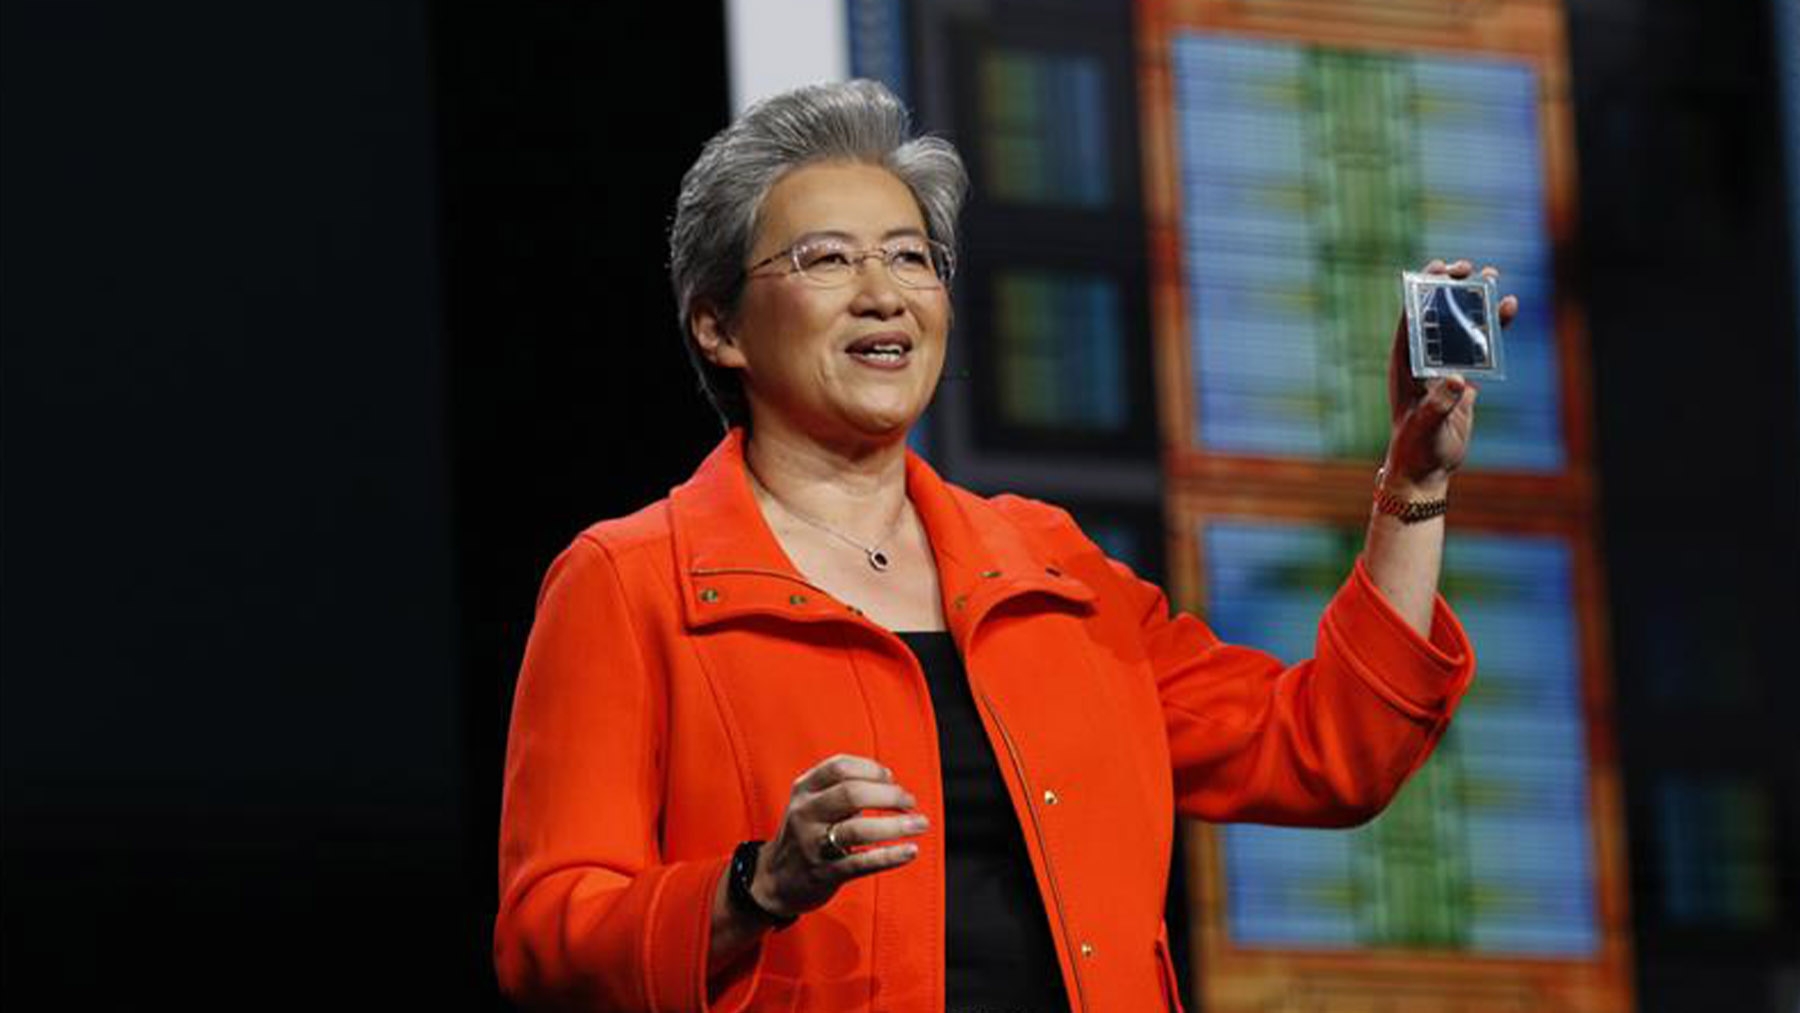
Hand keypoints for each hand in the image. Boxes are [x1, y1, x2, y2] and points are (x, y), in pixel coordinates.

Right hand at [753, 754, 927, 918]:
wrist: (773, 881)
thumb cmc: (805, 835)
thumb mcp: (812, 804)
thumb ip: (843, 790)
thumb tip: (891, 783)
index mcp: (804, 790)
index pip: (840, 767)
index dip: (872, 769)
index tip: (891, 778)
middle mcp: (806, 813)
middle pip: (851, 793)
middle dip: (888, 795)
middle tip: (910, 802)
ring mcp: (814, 844)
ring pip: (857, 829)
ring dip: (896, 826)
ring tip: (920, 824)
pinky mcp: (825, 873)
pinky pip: (861, 863)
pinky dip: (889, 856)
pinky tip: (910, 851)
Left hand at [1384, 258, 1517, 490]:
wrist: (1427, 471)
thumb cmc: (1417, 448)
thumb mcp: (1426, 426)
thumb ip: (1439, 404)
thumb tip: (1458, 379)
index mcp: (1405, 365)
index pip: (1410, 320)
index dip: (1421, 292)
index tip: (1436, 270)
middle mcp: (1423, 361)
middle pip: (1435, 315)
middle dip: (1449, 289)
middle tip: (1466, 268)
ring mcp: (1444, 368)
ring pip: (1460, 327)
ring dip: (1474, 302)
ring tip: (1491, 276)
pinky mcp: (1464, 380)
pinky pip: (1480, 348)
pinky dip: (1493, 329)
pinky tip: (1508, 309)